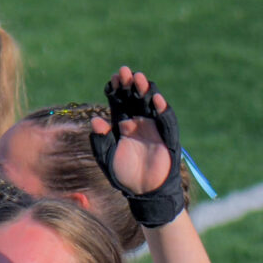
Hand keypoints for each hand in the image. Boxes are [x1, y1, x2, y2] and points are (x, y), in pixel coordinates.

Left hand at [90, 67, 185, 222]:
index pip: (119, 103)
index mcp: (122, 125)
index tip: (111, 79)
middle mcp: (138, 123)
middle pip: (134, 99)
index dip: (116, 91)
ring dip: (145, 92)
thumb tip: (95, 120)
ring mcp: (154, 129)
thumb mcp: (106, 156)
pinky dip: (162, 111)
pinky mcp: (167, 137)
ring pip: (150, 106)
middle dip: (130, 85)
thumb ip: (101, 139)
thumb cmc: (123, 173)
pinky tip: (156, 99)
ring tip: (139, 78)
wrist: (142, 191)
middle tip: (124, 71)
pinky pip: (166, 122)